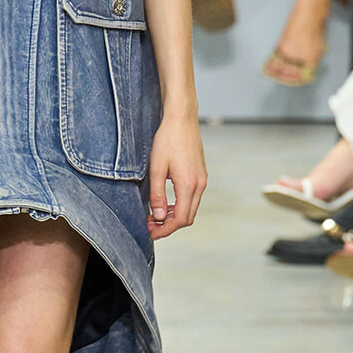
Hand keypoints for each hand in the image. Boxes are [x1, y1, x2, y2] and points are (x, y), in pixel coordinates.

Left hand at [146, 107, 205, 240]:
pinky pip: (192, 198)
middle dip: (169, 226)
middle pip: (187, 217)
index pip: (180, 219)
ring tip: (155, 215)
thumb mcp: (156, 168)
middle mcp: (199, 184)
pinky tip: (166, 203)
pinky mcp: (200, 174)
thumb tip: (158, 217)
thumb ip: (157, 195)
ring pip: (190, 208)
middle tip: (150, 225)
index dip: (165, 230)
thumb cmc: (167, 140)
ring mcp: (202, 180)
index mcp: (189, 185)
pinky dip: (179, 205)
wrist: (182, 119)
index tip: (151, 232)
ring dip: (174, 216)